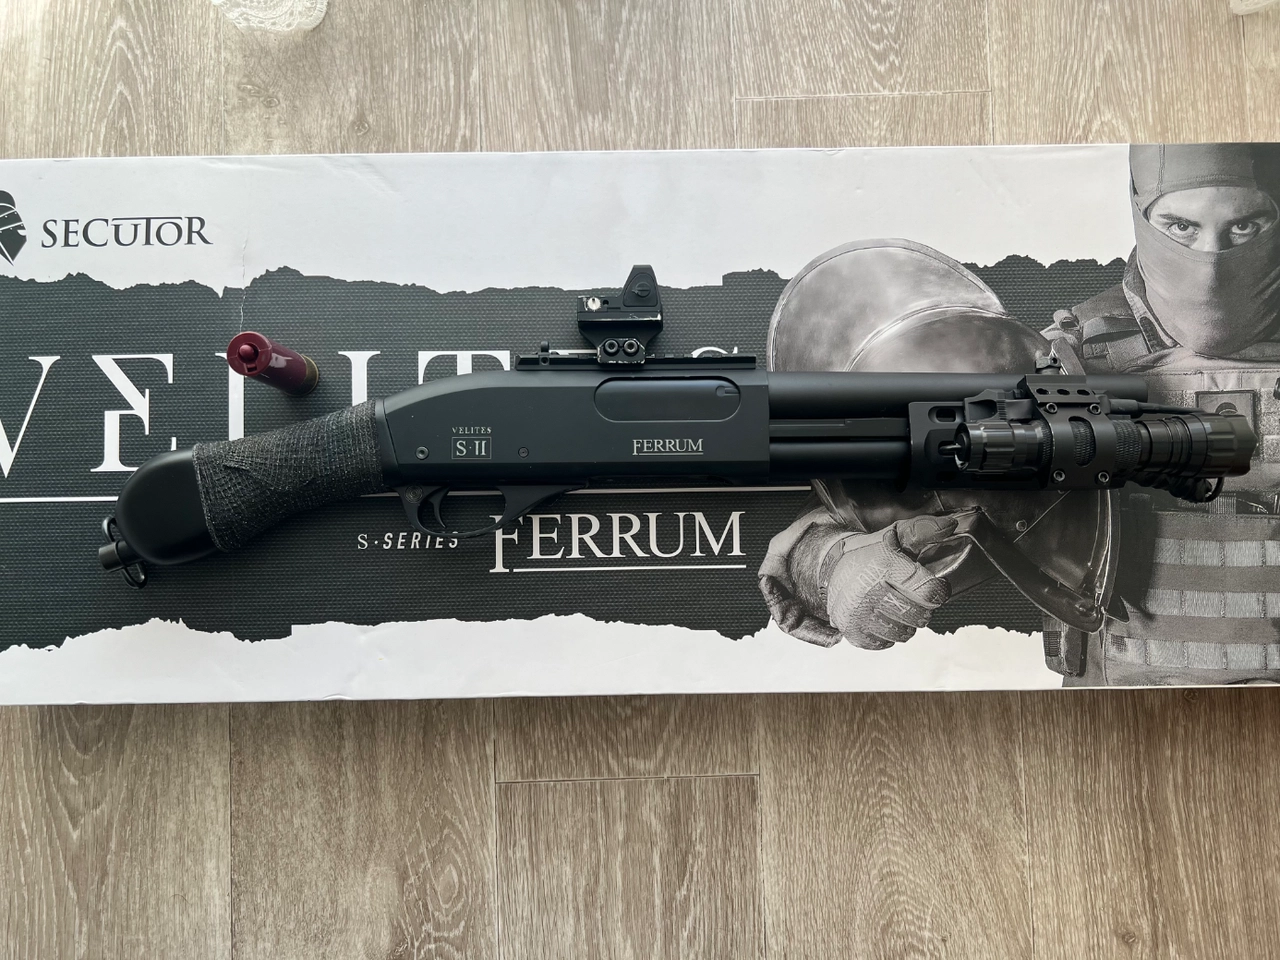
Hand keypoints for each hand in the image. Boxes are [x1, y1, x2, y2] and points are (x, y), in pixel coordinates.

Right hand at [825, 515, 956, 649]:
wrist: (831, 567)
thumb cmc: (869, 553)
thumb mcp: (896, 536)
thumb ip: (924, 531)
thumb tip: (951, 525)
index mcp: (886, 567)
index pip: (931, 593)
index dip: (939, 590)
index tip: (935, 585)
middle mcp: (870, 592)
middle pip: (919, 616)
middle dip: (922, 608)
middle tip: (912, 596)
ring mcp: (859, 615)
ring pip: (904, 633)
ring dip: (906, 623)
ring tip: (896, 606)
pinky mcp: (852, 631)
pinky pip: (885, 643)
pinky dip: (887, 633)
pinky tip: (881, 616)